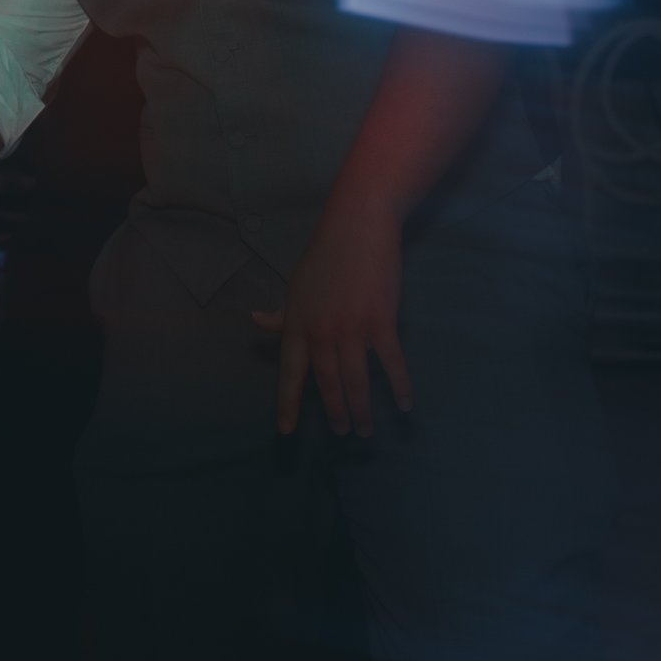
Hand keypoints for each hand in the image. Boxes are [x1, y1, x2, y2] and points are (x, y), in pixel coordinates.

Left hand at [252, 213, 411, 435]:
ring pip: (356, 382)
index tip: (286, 430)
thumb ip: (283, 313)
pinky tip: (404, 406)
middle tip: (342, 433)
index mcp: (297, 324)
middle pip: (327, 383)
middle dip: (335, 412)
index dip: (287, 403)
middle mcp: (320, 333)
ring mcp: (351, 329)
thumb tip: (256, 321)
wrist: (357, 227)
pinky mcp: (380, 323)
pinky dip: (398, 387)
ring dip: (361, 410)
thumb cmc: (325, 255)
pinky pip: (390, 364)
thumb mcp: (296, 286)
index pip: (290, 373)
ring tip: (365, 430)